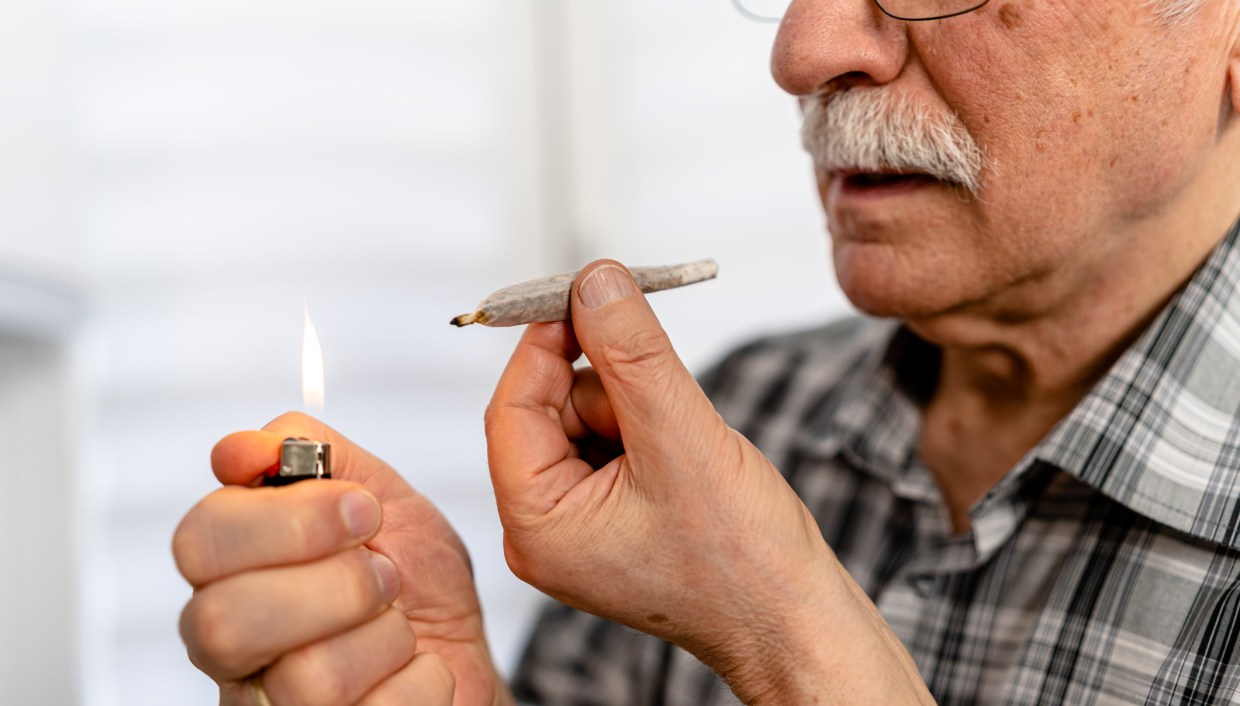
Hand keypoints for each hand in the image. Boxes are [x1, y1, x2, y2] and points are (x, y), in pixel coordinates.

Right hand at [174, 413, 511, 705]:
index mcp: (228, 571)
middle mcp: (228, 647)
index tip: (363, 510)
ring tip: (399, 625)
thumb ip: (312, 453)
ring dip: (386, 637)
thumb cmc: (411, 578)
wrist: (463, 648)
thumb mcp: (377, 493)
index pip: (199, 541)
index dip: (289, 520)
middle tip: (385, 575)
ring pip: (306, 678)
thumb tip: (242, 447)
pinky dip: (423, 681)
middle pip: (225, 623)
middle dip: (337, 587)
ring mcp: (269, 705)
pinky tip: (414, 669)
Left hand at [485, 261, 932, 703]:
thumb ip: (633, 351)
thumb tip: (595, 278)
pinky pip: (611, 442)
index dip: (547, 340)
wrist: (794, 619)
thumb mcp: (680, 436)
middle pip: (548, 407)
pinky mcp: (611, 517)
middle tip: (662, 390)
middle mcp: (543, 529)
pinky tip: (686, 458)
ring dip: (635, 407)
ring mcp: (578, 526)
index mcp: (535, 526)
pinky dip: (648, 428)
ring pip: (585, 418)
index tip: (589, 290)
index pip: (512, 405)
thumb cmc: (742, 560)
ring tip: (686, 447)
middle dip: (608, 384)